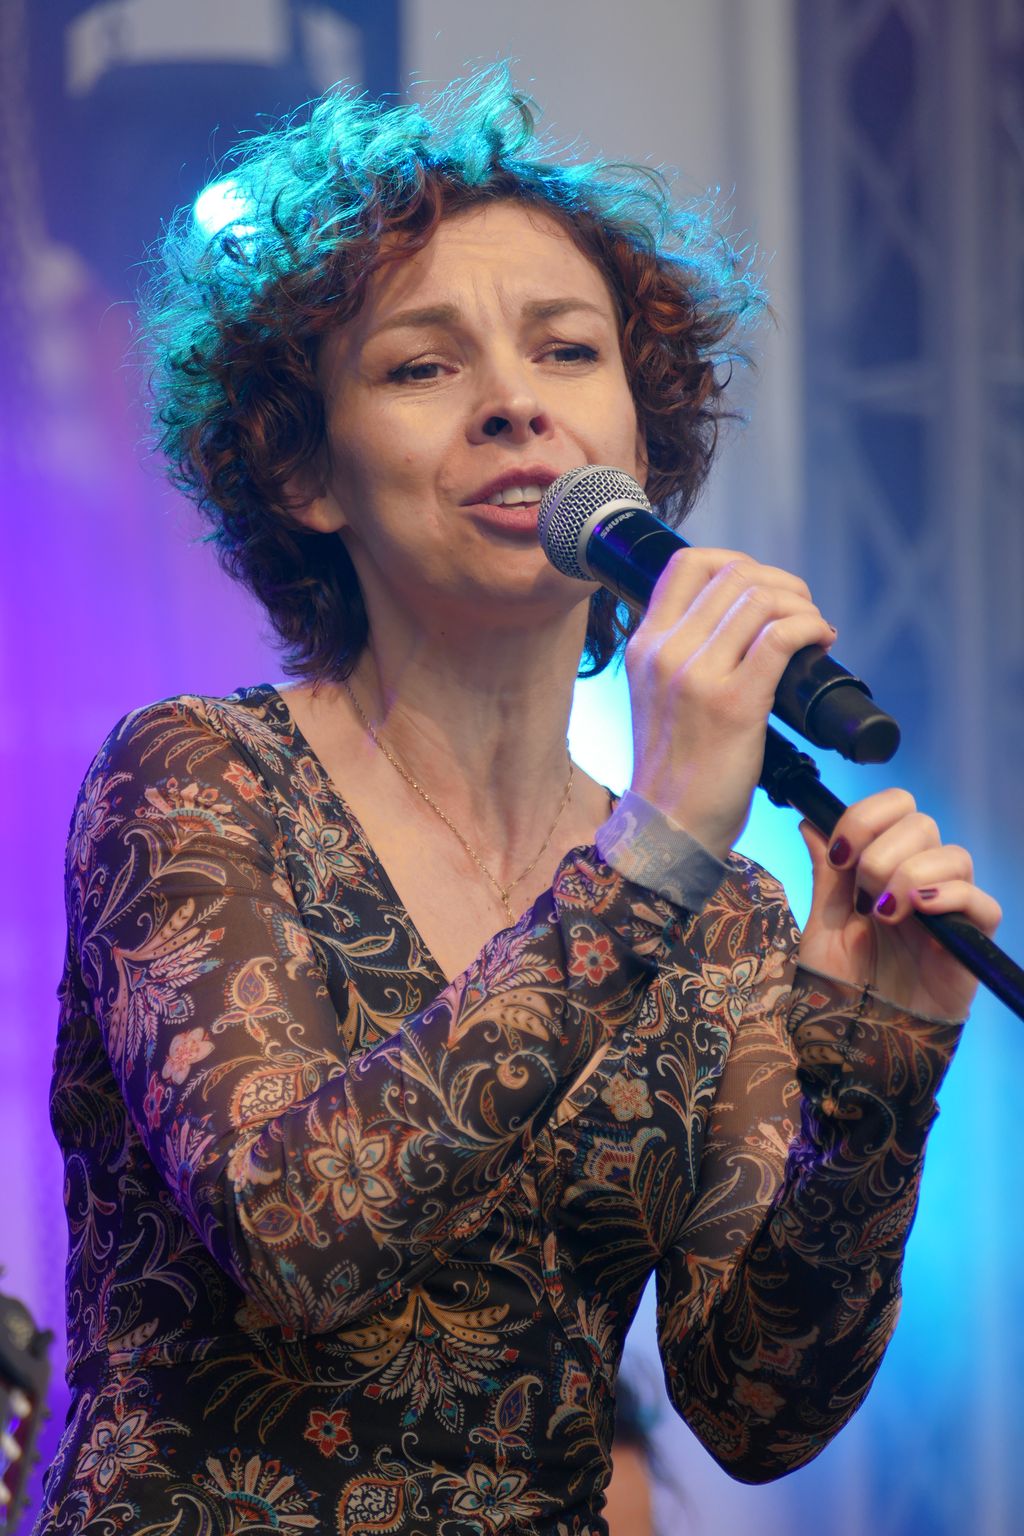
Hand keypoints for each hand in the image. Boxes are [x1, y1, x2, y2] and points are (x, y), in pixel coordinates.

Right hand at [625, 549, 836, 859]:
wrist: (667, 827)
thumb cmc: (674, 768)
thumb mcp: (655, 695)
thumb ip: (680, 655)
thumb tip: (735, 621)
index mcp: (645, 645)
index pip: (687, 563)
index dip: (737, 561)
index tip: (762, 586)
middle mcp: (667, 652)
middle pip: (734, 574)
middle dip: (781, 582)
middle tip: (801, 610)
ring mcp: (698, 677)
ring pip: (761, 599)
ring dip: (802, 604)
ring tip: (814, 628)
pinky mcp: (736, 705)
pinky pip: (782, 637)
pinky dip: (811, 627)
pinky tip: (821, 642)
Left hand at [796, 789, 1002, 1019]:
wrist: (859, 1037)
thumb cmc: (841, 984)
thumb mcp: (822, 924)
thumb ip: (824, 874)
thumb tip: (810, 821)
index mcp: (883, 866)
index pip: (894, 807)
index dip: (866, 818)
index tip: (839, 854)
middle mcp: (918, 878)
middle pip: (922, 823)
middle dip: (882, 851)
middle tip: (861, 895)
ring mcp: (947, 907)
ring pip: (953, 855)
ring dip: (910, 874)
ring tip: (884, 913)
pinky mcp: (971, 940)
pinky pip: (980, 900)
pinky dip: (949, 896)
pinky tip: (915, 912)